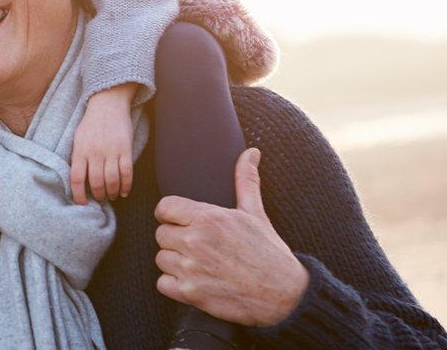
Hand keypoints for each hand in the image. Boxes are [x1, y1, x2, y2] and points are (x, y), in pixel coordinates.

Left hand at [71, 84, 135, 203]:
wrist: (107, 104)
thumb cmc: (91, 123)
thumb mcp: (78, 138)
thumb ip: (78, 157)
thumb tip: (78, 180)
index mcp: (80, 151)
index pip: (76, 178)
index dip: (78, 194)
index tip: (82, 204)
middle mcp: (94, 152)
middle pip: (96, 182)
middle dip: (98, 195)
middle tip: (100, 199)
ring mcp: (111, 151)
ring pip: (112, 180)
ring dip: (112, 192)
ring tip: (112, 196)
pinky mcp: (125, 149)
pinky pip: (127, 172)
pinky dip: (126, 185)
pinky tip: (124, 192)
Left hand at [154, 148, 309, 326]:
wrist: (285, 296)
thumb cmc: (269, 253)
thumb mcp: (256, 213)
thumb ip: (246, 180)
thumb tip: (251, 152)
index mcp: (208, 218)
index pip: (164, 207)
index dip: (172, 215)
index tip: (184, 223)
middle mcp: (195, 241)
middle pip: (161, 234)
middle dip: (176, 239)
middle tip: (198, 247)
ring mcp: (191, 268)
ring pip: (161, 259)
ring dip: (175, 262)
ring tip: (200, 264)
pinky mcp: (190, 293)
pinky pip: (162, 283)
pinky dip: (174, 285)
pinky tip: (195, 281)